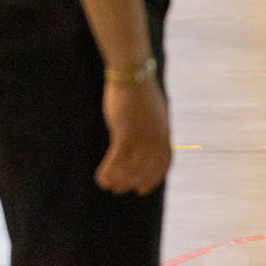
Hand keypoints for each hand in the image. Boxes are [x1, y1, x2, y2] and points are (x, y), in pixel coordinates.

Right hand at [95, 78, 171, 195]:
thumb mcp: (154, 112)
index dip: (154, 178)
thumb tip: (148, 141)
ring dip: (118, 180)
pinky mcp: (125, 133)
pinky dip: (108, 171)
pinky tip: (100, 178)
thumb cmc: (140, 92)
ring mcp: (142, 136)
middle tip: (120, 190)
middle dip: (133, 182)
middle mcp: (156, 138)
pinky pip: (117, 160)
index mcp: (165, 132)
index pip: (165, 162)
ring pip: (131, 168)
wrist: (132, 75)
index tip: (143, 189)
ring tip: (108, 186)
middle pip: (147, 169)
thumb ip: (154, 128)